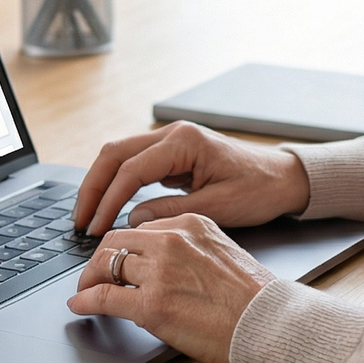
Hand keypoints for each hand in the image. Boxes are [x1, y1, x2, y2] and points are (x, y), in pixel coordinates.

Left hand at [68, 214, 272, 362]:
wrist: (269, 325)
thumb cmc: (254, 298)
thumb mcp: (221, 252)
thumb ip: (189, 248)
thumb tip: (160, 262)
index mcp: (190, 224)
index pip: (140, 228)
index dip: (122, 247)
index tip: (116, 258)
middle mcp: (172, 241)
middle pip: (116, 242)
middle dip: (99, 260)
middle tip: (93, 276)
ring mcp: (160, 272)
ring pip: (106, 266)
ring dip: (90, 280)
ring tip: (86, 291)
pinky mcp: (152, 305)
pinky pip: (104, 298)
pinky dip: (85, 301)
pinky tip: (80, 306)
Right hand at [74, 121, 309, 237]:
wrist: (283, 178)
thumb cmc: (259, 190)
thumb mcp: (217, 208)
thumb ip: (170, 212)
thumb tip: (131, 219)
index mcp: (184, 142)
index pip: (131, 170)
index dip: (108, 200)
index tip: (96, 228)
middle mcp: (173, 134)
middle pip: (114, 154)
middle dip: (92, 187)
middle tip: (79, 221)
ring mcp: (171, 141)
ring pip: (120, 156)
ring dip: (100, 184)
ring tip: (88, 216)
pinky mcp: (172, 153)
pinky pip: (134, 164)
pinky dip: (116, 183)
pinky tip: (108, 206)